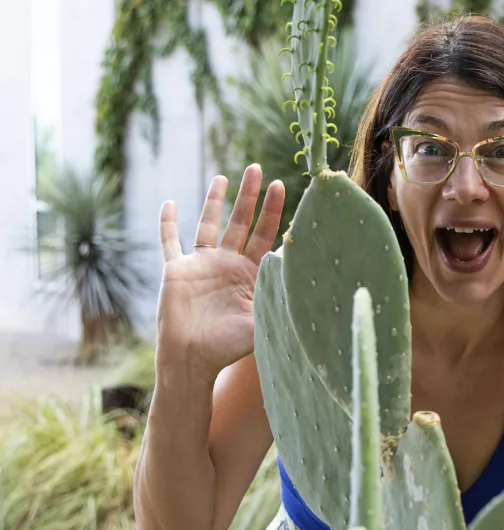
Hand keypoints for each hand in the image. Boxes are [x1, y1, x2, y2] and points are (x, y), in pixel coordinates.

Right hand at [155, 164, 284, 378]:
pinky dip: (167, 223)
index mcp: (250, 273)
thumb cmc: (229, 347)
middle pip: (240, 222)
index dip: (273, 210)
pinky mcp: (176, 270)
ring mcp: (201, 265)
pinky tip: (168, 203)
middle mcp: (227, 264)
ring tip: (223, 177)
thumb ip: (281, 299)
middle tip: (257, 168)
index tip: (282, 185)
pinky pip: (169, 242)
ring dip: (213, 200)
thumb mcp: (263, 320)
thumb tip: (311, 281)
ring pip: (208, 224)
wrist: (192, 361)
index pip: (265, 235)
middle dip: (249, 195)